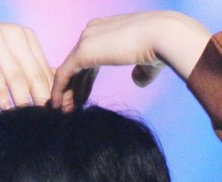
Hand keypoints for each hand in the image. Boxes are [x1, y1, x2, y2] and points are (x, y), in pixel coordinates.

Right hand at [0, 16, 53, 110]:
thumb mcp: (6, 56)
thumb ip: (28, 68)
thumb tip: (56, 91)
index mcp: (26, 36)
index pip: (44, 69)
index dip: (51, 94)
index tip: (55, 116)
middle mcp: (13, 33)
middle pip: (33, 73)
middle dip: (41, 99)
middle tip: (45, 123)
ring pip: (16, 75)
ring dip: (23, 100)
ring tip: (27, 119)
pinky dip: (1, 93)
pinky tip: (5, 109)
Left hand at [50, 11, 211, 110]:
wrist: (164, 36)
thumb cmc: (162, 47)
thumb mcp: (147, 60)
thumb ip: (139, 70)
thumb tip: (136, 81)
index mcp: (106, 29)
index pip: (89, 57)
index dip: (85, 80)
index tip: (83, 100)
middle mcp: (93, 30)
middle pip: (76, 64)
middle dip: (73, 88)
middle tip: (70, 109)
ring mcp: (86, 39)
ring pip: (68, 69)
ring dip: (65, 92)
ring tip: (64, 112)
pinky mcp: (83, 52)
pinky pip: (64, 74)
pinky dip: (59, 90)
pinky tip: (57, 106)